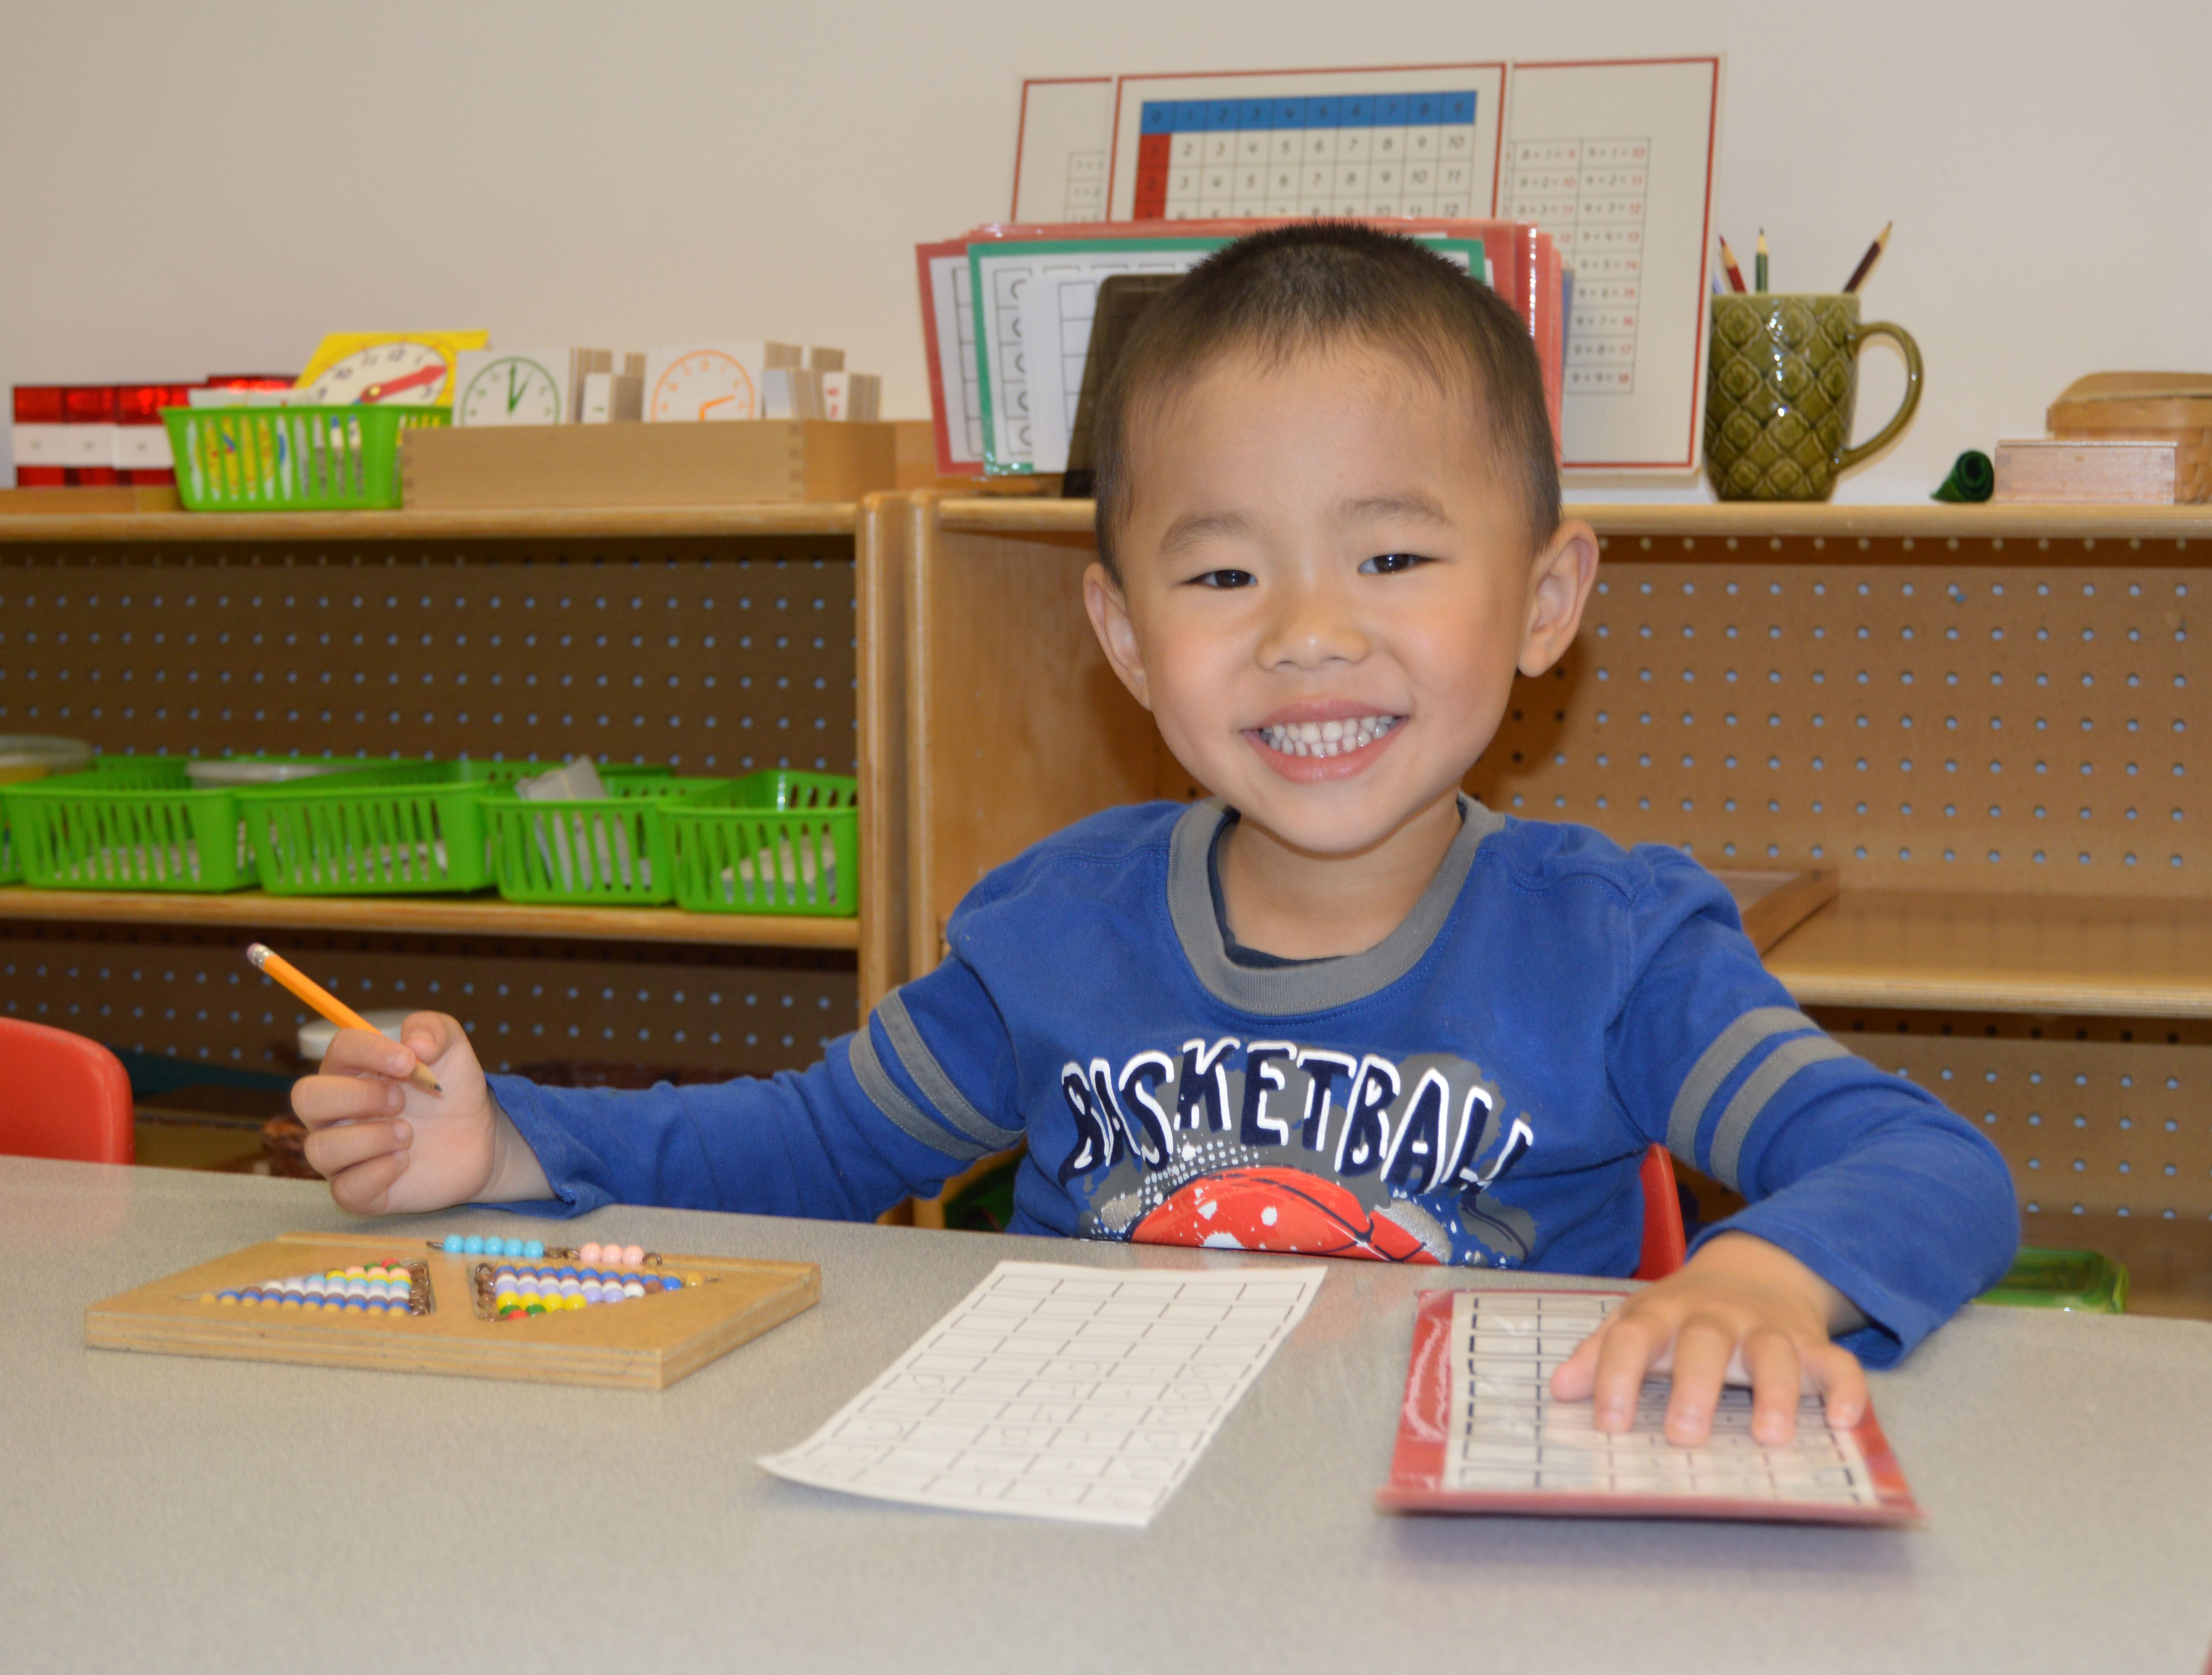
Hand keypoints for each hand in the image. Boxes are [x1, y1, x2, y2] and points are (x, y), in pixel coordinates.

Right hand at [291, 1012, 549, 1214]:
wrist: (480, 1138)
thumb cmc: (452, 1090)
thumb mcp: (453, 1049)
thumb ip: (434, 1029)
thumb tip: (413, 1042)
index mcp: (352, 1071)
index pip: (338, 1049)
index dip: (370, 1051)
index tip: (409, 1061)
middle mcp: (336, 1112)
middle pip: (307, 1097)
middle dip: (357, 1096)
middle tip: (400, 1100)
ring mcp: (344, 1154)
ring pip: (319, 1149)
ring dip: (370, 1138)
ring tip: (408, 1133)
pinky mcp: (360, 1191)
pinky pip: (344, 1190)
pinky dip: (376, 1174)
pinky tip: (404, 1160)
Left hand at [1548, 1232, 1868, 1446]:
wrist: (1754, 1269)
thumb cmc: (1683, 1313)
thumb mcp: (1637, 1322)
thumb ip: (1599, 1354)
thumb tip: (1559, 1391)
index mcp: (1664, 1313)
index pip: (1633, 1337)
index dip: (1616, 1376)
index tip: (1607, 1423)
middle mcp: (1716, 1317)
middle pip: (1704, 1342)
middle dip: (1695, 1387)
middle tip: (1683, 1436)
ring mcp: (1768, 1328)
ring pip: (1774, 1352)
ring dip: (1774, 1393)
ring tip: (1770, 1436)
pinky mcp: (1812, 1344)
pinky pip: (1837, 1363)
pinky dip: (1846, 1389)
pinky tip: (1845, 1421)